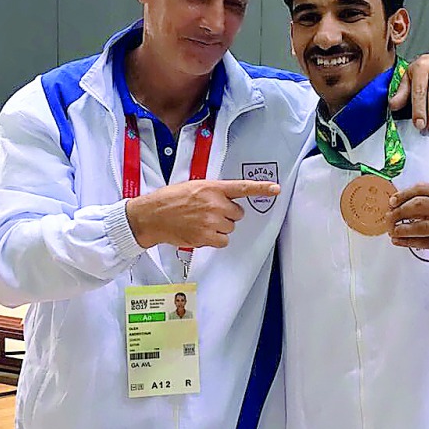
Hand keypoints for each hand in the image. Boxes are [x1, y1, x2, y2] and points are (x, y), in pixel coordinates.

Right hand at [126, 179, 280, 249]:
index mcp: (213, 187)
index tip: (276, 189)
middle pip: (237, 214)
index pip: (242, 187)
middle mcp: (215, 203)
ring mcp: (212, 221)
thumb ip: (212, 192)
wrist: (152, 216)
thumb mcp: (193, 187)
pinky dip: (215, 240)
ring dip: (219, 228)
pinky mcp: (207, 236)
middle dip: (226, 215)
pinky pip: (223, 241)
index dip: (261, 188)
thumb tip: (226, 201)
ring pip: (230, 229)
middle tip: (207, 213)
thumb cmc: (169, 200)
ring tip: (200, 223)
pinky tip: (201, 233)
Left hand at [386, 183, 428, 262]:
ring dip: (402, 229)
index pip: (422, 189)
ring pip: (422, 227)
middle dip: (400, 212)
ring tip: (392, 231)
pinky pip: (425, 243)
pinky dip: (408, 242)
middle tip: (389, 218)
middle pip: (420, 206)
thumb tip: (397, 203)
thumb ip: (428, 200)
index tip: (391, 202)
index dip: (403, 195)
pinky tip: (398, 241)